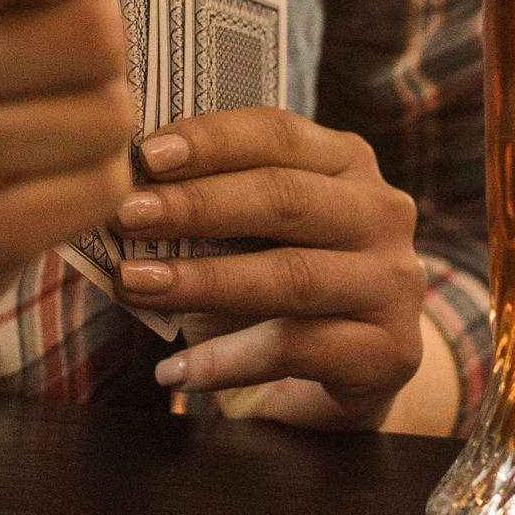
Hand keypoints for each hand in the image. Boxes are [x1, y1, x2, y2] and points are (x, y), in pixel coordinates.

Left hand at [115, 113, 432, 428]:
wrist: (337, 379)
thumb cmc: (273, 292)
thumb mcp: (242, 240)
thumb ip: (204, 213)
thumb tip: (120, 197)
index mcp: (347, 164)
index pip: (280, 135)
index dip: (213, 141)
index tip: (146, 154)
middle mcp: (382, 213)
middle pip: (287, 198)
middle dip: (197, 205)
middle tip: (126, 216)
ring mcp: (393, 283)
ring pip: (293, 275)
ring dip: (203, 281)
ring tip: (135, 286)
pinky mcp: (391, 352)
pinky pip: (298, 350)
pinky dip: (226, 361)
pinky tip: (174, 371)